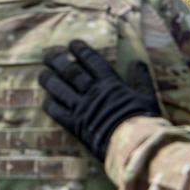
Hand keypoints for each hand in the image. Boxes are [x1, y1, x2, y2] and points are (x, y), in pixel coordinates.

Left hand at [39, 40, 160, 161]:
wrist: (135, 146)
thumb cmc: (144, 122)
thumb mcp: (147, 97)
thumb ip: (141, 79)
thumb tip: (138, 62)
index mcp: (111, 83)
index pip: (92, 61)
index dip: (80, 50)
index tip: (72, 43)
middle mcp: (93, 92)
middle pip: (71, 71)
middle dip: (58, 60)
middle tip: (48, 54)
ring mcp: (82, 108)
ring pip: (60, 89)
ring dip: (49, 80)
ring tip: (42, 74)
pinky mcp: (76, 125)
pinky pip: (58, 112)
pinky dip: (50, 105)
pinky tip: (45, 100)